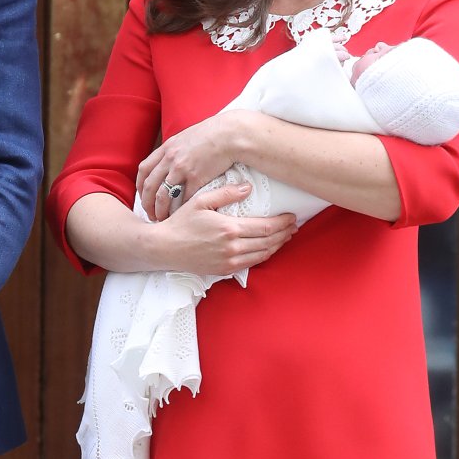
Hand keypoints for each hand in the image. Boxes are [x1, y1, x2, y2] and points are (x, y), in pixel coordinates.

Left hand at [137, 113, 240, 220]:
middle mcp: (170, 159)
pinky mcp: (196, 178)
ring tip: (161, 219)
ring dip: (160, 210)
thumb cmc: (212, 134)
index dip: (140, 185)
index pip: (144, 169)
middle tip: (149, 213)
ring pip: (163, 195)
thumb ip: (176, 149)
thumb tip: (171, 159)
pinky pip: (184, 198)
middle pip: (149, 185)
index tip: (142, 195)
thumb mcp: (186, 137)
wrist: (230, 134)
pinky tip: (180, 216)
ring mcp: (182, 169)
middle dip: (146, 202)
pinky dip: (180, 209)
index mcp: (167, 148)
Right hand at [155, 181, 296, 278]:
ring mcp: (229, 261)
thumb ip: (226, 193)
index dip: (283, 222)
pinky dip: (264, 255)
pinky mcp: (225, 270)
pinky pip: (251, 263)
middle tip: (293, 226)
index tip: (291, 216)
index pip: (266, 227)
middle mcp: (233, 247)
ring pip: (263, 254)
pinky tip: (267, 248)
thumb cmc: (181, 223)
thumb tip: (248, 187)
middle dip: (285, 233)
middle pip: (269, 242)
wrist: (164, 248)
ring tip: (285, 236)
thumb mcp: (201, 201)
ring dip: (277, 245)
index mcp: (229, 229)